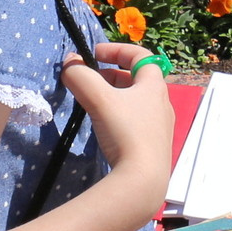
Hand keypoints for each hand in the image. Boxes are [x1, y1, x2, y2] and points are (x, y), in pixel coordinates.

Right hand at [61, 44, 172, 189]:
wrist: (142, 181)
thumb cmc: (125, 133)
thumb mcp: (99, 100)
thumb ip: (81, 77)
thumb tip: (69, 63)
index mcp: (154, 86)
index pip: (140, 55)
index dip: (117, 49)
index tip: (94, 54)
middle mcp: (162, 103)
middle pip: (137, 79)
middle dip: (110, 74)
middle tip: (89, 80)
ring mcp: (160, 127)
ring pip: (135, 101)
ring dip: (114, 96)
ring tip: (93, 104)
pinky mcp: (153, 146)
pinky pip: (136, 121)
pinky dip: (119, 115)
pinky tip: (105, 128)